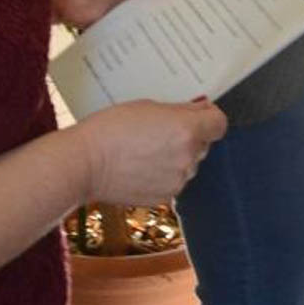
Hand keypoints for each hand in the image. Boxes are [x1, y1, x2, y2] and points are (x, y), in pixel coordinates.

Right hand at [77, 99, 228, 203]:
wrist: (84, 164)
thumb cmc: (111, 128)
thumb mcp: (149, 106)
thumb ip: (180, 111)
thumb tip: (201, 109)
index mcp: (187, 131)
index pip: (219, 124)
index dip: (209, 118)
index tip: (198, 115)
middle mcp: (188, 158)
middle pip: (203, 144)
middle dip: (190, 138)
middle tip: (161, 132)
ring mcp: (177, 181)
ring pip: (188, 165)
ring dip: (176, 158)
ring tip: (146, 151)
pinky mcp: (164, 197)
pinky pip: (173, 182)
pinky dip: (163, 175)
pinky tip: (140, 168)